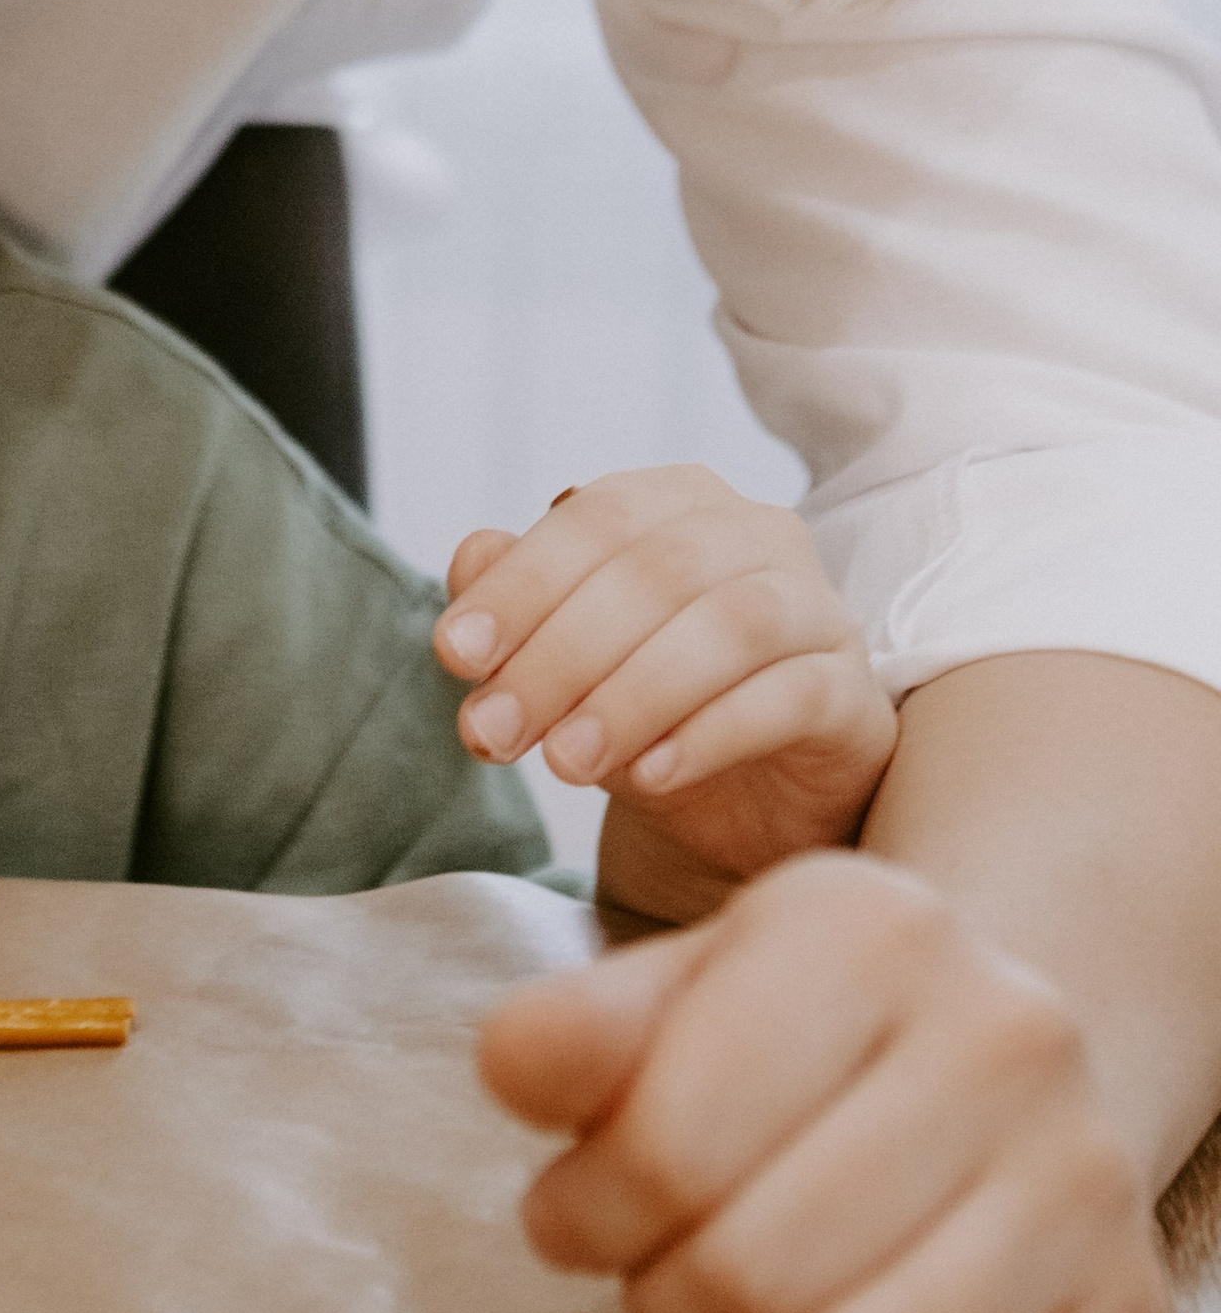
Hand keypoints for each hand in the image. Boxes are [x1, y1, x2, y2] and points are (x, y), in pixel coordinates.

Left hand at [437, 466, 896, 897]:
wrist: (747, 808)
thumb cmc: (650, 709)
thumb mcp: (567, 661)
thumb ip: (522, 605)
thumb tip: (472, 556)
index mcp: (682, 504)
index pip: (597, 518)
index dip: (522, 582)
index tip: (456, 653)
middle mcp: (760, 537)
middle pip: (656, 571)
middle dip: (560, 653)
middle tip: (492, 731)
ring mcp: (819, 613)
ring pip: (731, 625)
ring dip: (634, 694)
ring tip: (565, 762)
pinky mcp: (855, 697)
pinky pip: (793, 697)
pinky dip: (713, 733)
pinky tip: (651, 776)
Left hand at [480, 853, 1170, 1312]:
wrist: (999, 1043)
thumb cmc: (795, 1026)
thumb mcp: (677, 982)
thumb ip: (579, 1028)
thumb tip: (514, 1069)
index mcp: (870, 929)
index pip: (671, 1142)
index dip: (587, 1209)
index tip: (576, 1209)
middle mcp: (1005, 1038)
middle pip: (751, 1276)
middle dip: (665, 1297)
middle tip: (661, 1266)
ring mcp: (1085, 1181)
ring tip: (750, 1312)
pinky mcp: (1127, 1312)